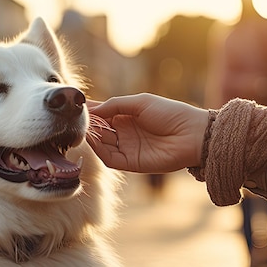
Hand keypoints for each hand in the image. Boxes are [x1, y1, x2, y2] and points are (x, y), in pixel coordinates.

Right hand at [86, 93, 208, 172]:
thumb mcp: (140, 102)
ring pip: (101, 145)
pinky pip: (109, 158)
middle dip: (88, 125)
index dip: (90, 111)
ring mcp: (127, 148)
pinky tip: (94, 141)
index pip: (102, 114)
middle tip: (74, 120)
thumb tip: (93, 109)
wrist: (191, 135)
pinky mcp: (130, 163)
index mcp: (127, 116)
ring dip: (91, 138)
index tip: (75, 106)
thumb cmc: (170, 113)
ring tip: (81, 129)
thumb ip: (115, 105)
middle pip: (99, 130)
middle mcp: (124, 132)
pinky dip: (99, 151)